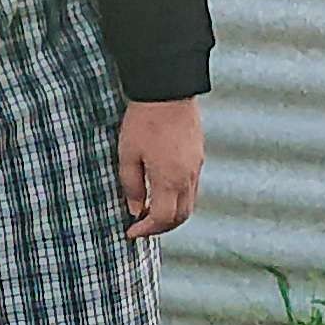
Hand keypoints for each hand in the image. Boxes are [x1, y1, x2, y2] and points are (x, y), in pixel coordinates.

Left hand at [117, 99, 203, 239]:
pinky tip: (161, 193)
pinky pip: (192, 188)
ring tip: (149, 213)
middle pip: (181, 217)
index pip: (163, 218)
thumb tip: (135, 210)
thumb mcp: (127, 155)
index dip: (147, 230)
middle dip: (161, 227)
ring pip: (190, 204)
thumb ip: (131, 186)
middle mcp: (188, 177)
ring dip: (171, 215)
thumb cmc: (143, 122)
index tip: (131, 232)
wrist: (168, 92)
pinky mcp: (198, 157)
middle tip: (140, 227)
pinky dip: (178, 199)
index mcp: (169, 179)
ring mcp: (196, 167)